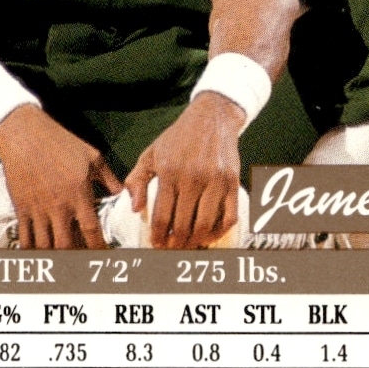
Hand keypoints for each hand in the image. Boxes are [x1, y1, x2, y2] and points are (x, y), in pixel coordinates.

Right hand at [0, 104, 122, 248]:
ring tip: (61, 261)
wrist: (24, 134)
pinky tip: (37, 254)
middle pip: (66, 245)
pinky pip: (25, 237)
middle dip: (74, 258)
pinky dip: (31, 250)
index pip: (91, 231)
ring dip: (54, 256)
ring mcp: (38, 209)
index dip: (99, 249)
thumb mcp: (92, 156)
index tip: (103, 257)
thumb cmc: (61, 143)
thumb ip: (109, 178)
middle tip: (81, 263)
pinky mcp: (21, 208)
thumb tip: (122, 194)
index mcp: (79, 194)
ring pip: (44, 246)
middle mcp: (58, 206)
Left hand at [125, 92, 244, 248]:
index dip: (159, 236)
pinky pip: (229, 216)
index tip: (157, 245)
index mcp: (170, 172)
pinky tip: (209, 236)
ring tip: (188, 245)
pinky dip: (219, 231)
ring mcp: (215, 180)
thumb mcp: (151, 153)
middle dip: (176, 243)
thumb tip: (135, 210)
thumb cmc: (178, 138)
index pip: (162, 216)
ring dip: (195, 241)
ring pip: (205, 224)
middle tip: (172, 249)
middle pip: (184, 225)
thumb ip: (137, 180)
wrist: (212, 117)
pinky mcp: (233, 182)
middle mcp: (193, 177)